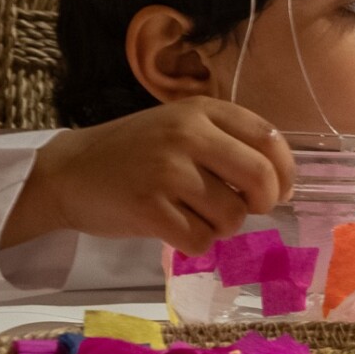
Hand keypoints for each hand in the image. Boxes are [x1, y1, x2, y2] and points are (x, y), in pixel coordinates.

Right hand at [3, 98, 295, 255]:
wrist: (68, 171)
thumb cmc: (135, 151)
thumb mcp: (182, 126)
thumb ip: (228, 141)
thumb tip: (281, 180)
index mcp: (202, 110)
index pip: (269, 138)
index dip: (286, 170)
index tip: (283, 189)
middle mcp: (188, 135)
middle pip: (259, 177)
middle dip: (265, 202)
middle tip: (250, 208)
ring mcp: (167, 172)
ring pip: (231, 215)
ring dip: (225, 226)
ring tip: (201, 216)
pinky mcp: (148, 209)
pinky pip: (200, 239)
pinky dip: (198, 242)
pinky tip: (180, 229)